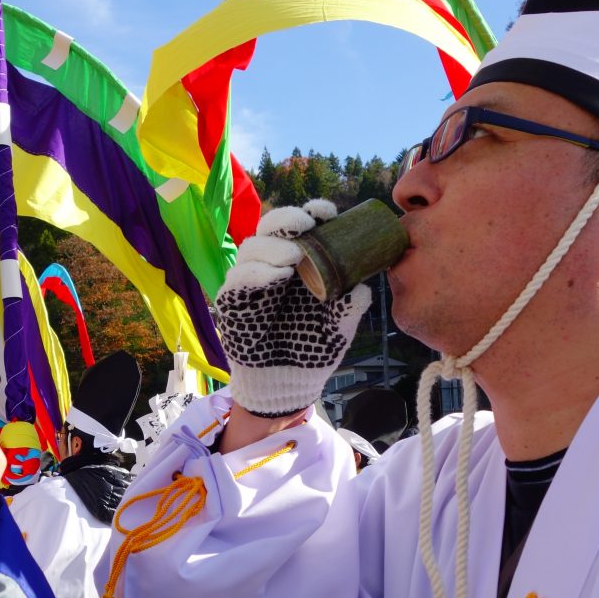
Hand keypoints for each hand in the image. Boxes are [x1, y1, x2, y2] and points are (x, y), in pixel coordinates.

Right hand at [216, 200, 371, 418]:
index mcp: (300, 265)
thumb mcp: (340, 327)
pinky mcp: (233, 302)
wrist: (288, 385)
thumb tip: (364, 285)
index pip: (300, 227)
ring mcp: (251, 283)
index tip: (327, 213)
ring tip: (294, 258)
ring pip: (251, 248)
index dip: (311, 213)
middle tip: (307, 225)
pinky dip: (257, 272)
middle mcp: (273, 267)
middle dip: (286, 219)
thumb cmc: (313, 350)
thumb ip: (352, 306)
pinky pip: (238, 279)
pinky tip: (278, 276)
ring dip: (272, 247)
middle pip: (270, 228)